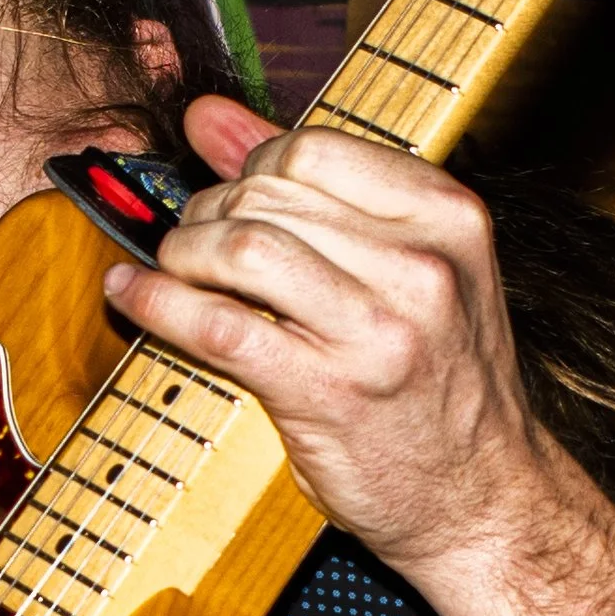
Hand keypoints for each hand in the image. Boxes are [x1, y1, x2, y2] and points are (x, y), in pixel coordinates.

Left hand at [104, 95, 548, 579]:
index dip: (249, 167)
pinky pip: (216, 325)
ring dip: (182, 254)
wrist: (481, 500)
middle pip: (267, 193)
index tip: (234, 201)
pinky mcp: (328, 392)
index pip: (312, 146)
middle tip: (195, 247)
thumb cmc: (436, 383)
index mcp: (445, 216)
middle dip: (208, 213)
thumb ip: (310, 185)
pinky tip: (133, 298)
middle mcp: (421, 264)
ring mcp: (378, 330)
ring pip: (239, 248)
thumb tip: (207, 116)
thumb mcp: (404, 266)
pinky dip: (157, 304)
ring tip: (176, 273)